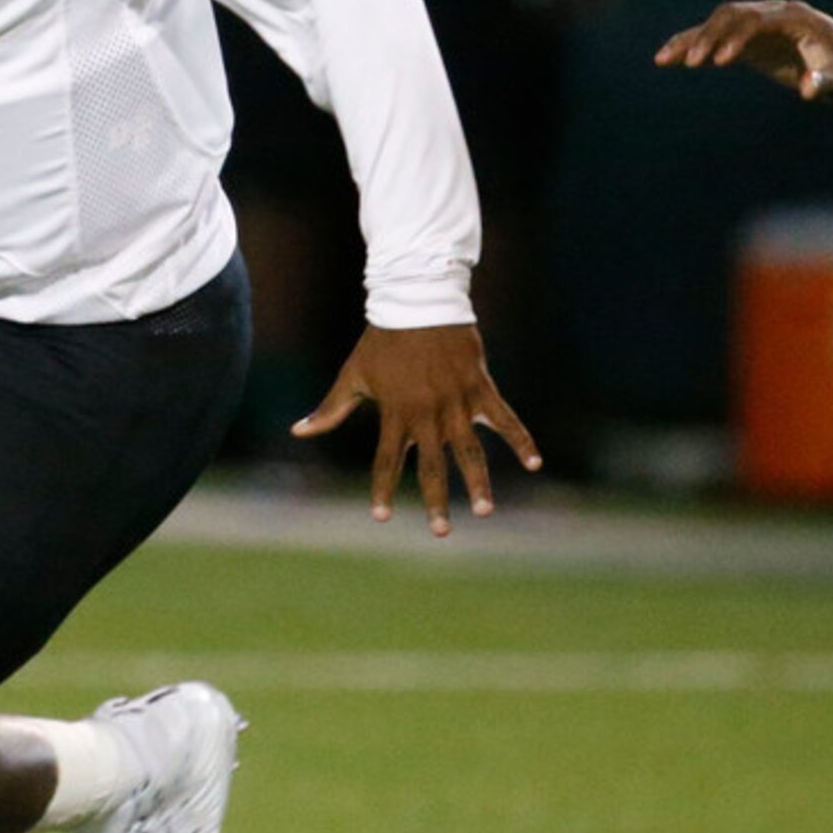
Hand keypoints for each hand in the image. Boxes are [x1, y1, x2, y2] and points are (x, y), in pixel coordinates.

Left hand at [291, 323, 541, 536]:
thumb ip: (330, 409)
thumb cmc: (383, 340)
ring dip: (478, 481)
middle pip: (432, 465)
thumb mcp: (354, 374)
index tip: (381, 517)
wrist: (419, 300)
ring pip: (470, 450)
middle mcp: (427, 413)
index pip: (387, 460)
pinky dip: (521, 439)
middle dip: (436, 500)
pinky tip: (535, 463)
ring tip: (484, 511)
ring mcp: (457, 402)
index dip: (383, 489)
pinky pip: (505, 419)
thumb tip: (297, 432)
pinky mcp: (480, 387)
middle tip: (441, 532)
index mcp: (396, 412)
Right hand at [652, 0, 832, 99]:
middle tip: (692, 64)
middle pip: (732, 15)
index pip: (759, 20)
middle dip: (710, 37)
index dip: (738, 37)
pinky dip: (689, 43)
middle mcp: (772, 12)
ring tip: (665, 59)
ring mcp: (756, 21)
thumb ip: (827, 82)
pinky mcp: (744, 35)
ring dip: (692, 38)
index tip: (720, 61)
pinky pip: (712, 35)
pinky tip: (666, 58)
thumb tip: (809, 89)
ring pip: (717, 21)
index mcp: (795, 17)